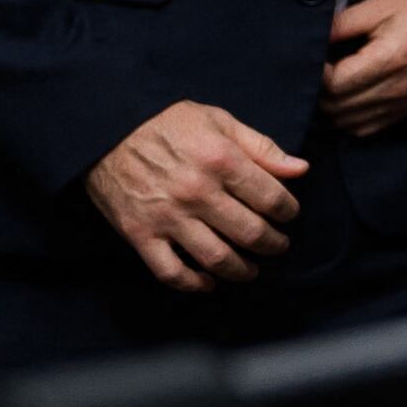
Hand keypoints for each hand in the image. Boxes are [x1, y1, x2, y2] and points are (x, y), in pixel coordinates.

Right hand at [84, 100, 306, 290]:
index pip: (272, 199)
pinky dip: (193, 284)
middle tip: (278, 245)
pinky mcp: (139, 234)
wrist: (105, 130)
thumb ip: (262, 147)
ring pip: (216, 258)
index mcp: (221, 161)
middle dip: (273, 244)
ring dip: (241, 270)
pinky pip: (170, 271)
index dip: (288, 211)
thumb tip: (301, 170)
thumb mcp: (219, 121)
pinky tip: (208, 283)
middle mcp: (197, 193)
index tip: (289, 215)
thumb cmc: (168, 122)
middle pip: (250, 233)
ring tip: (252, 269)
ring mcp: (167, 217)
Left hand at [319, 0, 406, 135]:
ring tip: (337, 82)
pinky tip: (351, 97)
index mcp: (390, 59)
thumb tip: (313, 39)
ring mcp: (403, 102)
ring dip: (334, 106)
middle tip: (324, 68)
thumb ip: (343, 23)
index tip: (318, 57)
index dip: (317, 73)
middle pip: (337, 106)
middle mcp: (397, 87)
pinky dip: (350, 118)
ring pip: (347, 122)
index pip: (334, 84)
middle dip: (321, 90)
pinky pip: (366, 128)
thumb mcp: (381, 4)